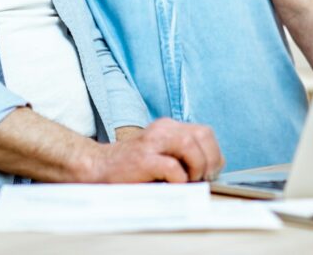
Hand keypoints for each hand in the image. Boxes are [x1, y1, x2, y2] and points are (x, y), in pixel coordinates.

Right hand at [86, 118, 222, 183]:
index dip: (214, 153)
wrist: (98, 168)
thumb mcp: (162, 155)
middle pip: (202, 134)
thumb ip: (184, 156)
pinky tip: (172, 185)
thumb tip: (212, 169)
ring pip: (189, 144)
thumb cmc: (132, 168)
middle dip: (209, 159)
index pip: (205, 132)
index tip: (210, 172)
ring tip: (188, 181)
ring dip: (196, 167)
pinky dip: (179, 179)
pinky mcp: (142, 159)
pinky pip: (171, 166)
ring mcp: (151, 143)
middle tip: (202, 178)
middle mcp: (162, 130)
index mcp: (168, 127)